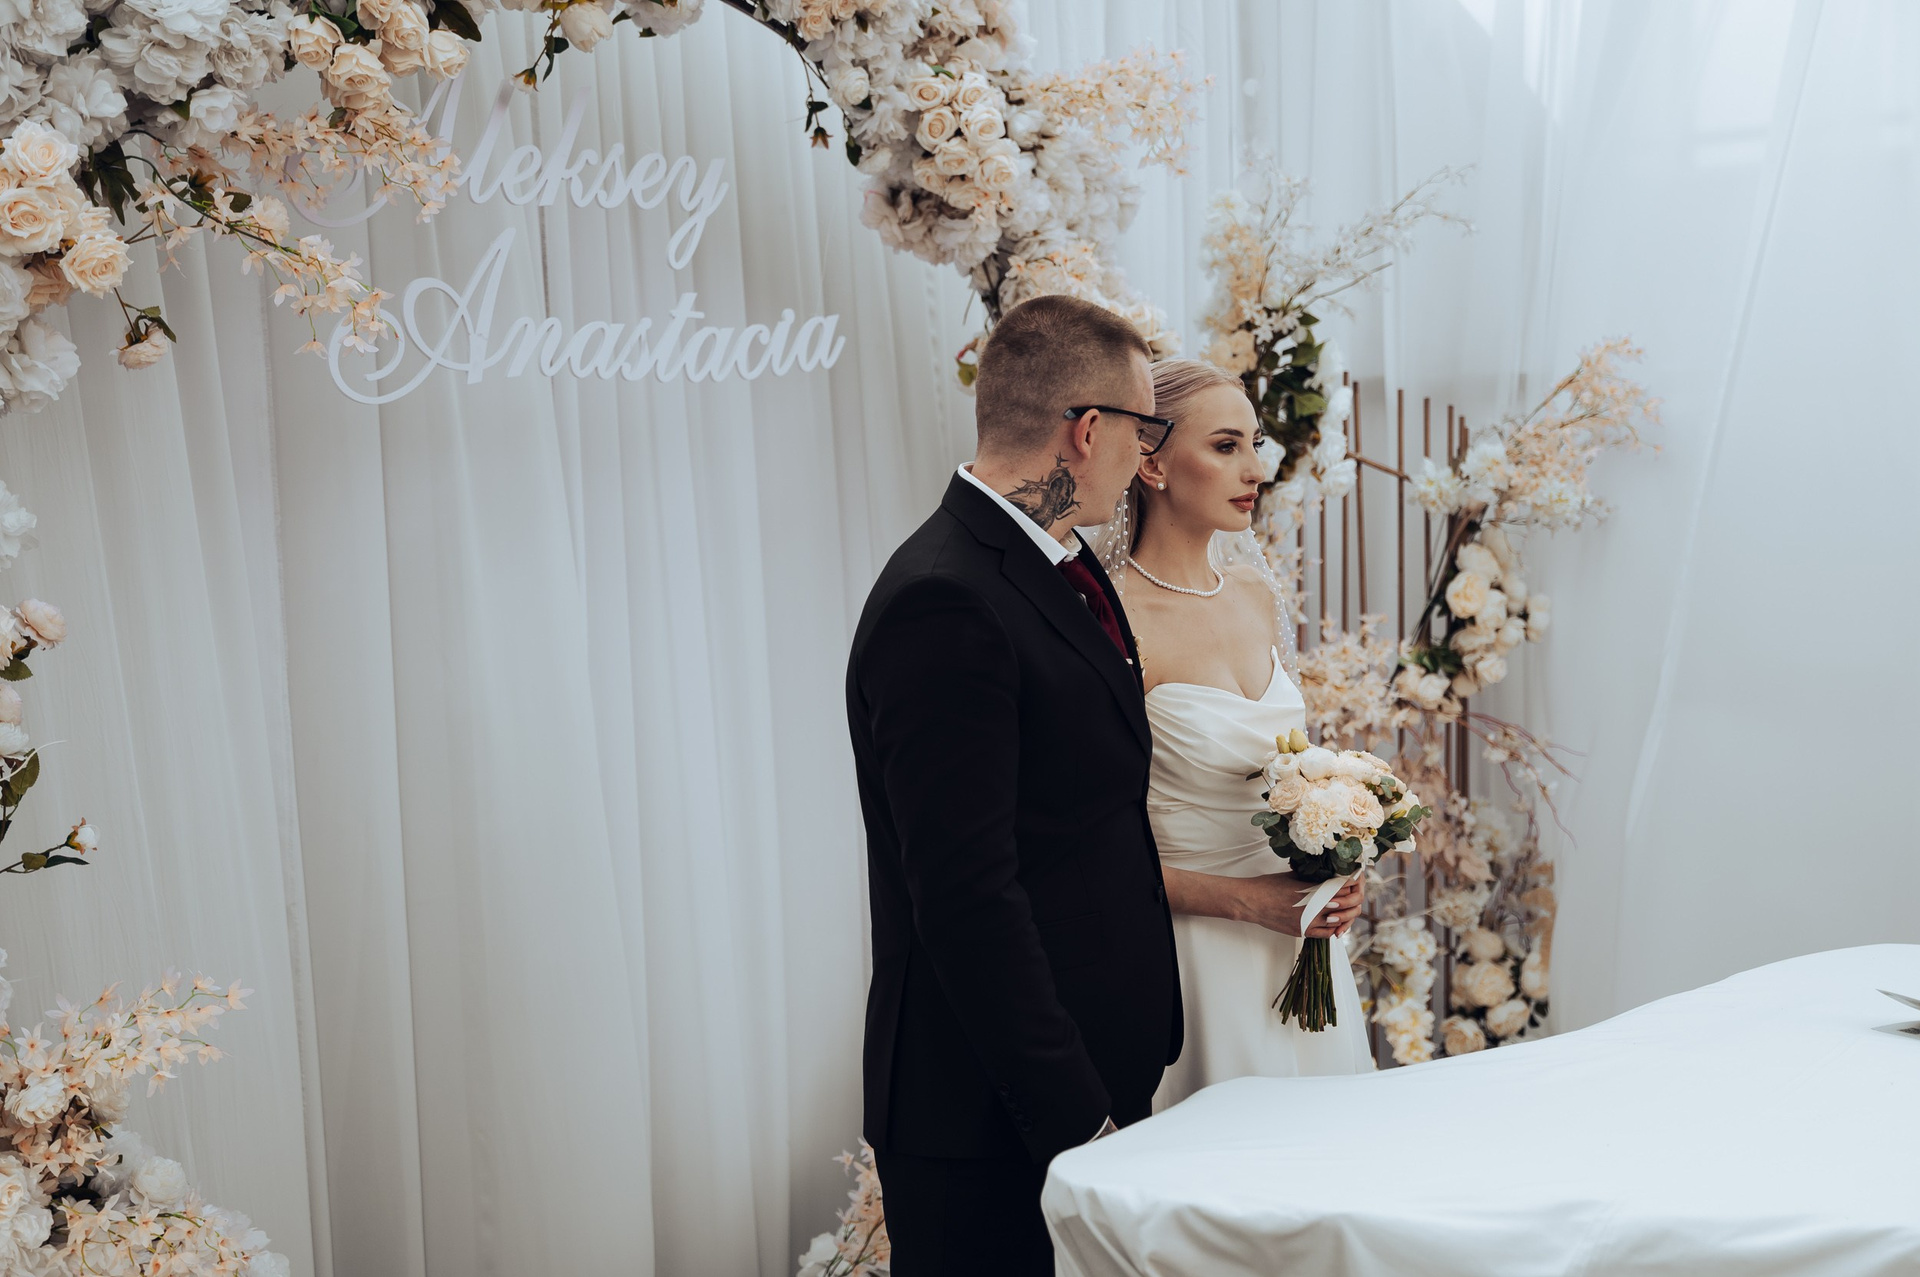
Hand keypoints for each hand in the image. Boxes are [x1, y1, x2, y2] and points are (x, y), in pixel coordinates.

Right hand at [1227, 872, 1363, 939]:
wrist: (1251, 901)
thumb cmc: (1269, 885)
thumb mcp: (1293, 877)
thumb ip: (1313, 879)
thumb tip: (1328, 876)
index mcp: (1311, 890)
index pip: (1340, 887)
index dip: (1349, 883)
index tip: (1352, 880)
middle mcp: (1313, 907)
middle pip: (1342, 904)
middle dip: (1348, 898)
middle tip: (1352, 893)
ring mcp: (1308, 921)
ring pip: (1337, 921)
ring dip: (1343, 915)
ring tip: (1344, 908)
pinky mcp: (1302, 931)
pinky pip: (1325, 933)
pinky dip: (1333, 928)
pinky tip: (1334, 923)